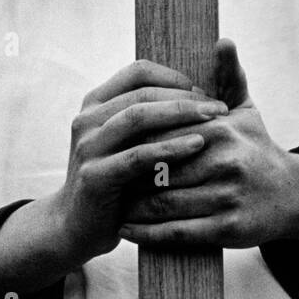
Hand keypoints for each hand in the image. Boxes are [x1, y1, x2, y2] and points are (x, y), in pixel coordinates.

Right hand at [54, 59, 228, 263]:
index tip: (205, 91)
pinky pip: (137, 156)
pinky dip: (169, 148)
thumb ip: (151, 118)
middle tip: (220, 107)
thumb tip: (199, 93)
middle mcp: (87, 120)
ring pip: (137, 117)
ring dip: (180, 114)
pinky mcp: (94, 176)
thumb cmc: (116, 180)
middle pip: (142, 93)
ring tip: (214, 119)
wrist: (78, 226)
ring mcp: (88, 147)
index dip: (174, 77)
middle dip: (185, 97)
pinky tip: (196, 146)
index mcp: (95, 103)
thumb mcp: (126, 142)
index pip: (138, 72)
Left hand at [118, 39, 298, 248]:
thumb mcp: (246, 109)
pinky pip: (177, 232)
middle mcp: (225, 160)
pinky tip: (128, 229)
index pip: (162, 132)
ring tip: (112, 203)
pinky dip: (146, 233)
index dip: (135, 142)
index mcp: (221, 129)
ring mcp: (227, 195)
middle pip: (159, 167)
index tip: (113, 146)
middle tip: (106, 177)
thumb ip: (229, 75)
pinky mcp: (228, 227)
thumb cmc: (258, 148)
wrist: (293, 194)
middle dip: (129, 175)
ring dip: (132, 206)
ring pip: (163, 202)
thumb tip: (222, 40)